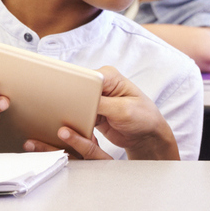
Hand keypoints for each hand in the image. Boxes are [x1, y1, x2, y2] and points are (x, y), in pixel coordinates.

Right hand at [23, 67, 176, 160]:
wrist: (147, 135)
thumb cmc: (144, 117)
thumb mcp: (123, 110)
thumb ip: (101, 103)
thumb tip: (81, 100)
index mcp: (108, 75)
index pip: (84, 78)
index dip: (72, 88)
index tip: (62, 98)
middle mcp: (100, 84)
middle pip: (76, 90)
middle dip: (70, 103)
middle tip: (63, 115)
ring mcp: (95, 98)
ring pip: (75, 104)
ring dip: (72, 115)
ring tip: (68, 125)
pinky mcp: (92, 112)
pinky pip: (78, 116)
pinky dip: (76, 124)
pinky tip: (75, 131)